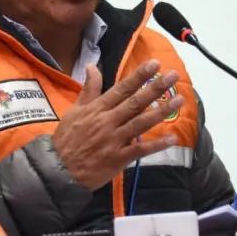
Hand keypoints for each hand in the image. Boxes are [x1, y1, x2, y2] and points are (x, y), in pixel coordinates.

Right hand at [52, 59, 183, 189]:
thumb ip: (88, 89)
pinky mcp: (118, 159)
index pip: (122, 88)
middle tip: (173, 75)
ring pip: (141, 123)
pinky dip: (156, 145)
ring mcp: (114, 140)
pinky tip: (172, 138)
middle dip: (155, 88)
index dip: (139, 76)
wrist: (57, 171)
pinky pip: (140, 150)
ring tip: (179, 100)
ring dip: (161, 111)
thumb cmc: (67, 139)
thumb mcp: (75, 111)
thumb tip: (93, 66)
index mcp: (97, 109)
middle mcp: (108, 121)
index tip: (155, 64)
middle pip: (135, 102)